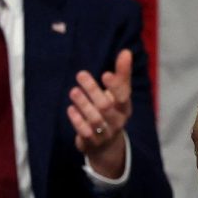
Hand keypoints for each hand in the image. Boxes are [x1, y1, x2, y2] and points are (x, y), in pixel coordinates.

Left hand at [68, 49, 134, 178]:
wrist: (107, 145)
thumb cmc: (112, 112)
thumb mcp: (119, 95)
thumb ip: (122, 74)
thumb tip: (126, 52)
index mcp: (125, 107)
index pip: (123, 96)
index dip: (115, 86)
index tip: (105, 74)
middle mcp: (117, 121)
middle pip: (106, 106)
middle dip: (93, 90)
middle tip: (80, 74)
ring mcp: (105, 133)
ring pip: (95, 119)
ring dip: (83, 104)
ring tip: (73, 91)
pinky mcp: (92, 142)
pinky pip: (85, 132)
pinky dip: (77, 121)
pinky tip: (71, 109)